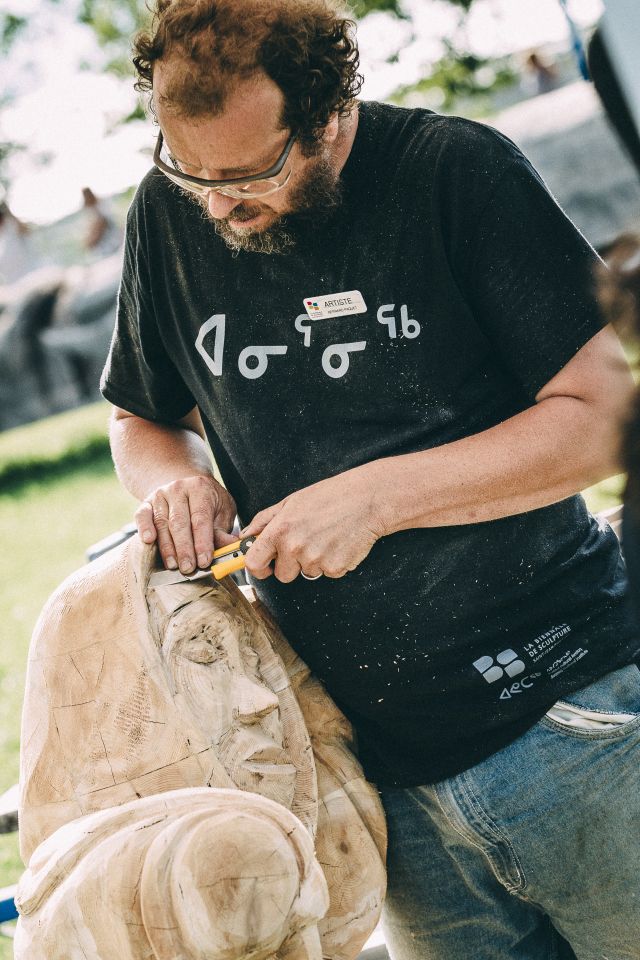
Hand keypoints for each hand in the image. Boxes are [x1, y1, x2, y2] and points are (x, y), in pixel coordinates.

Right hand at [135, 475, 236, 573]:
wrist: (186, 485)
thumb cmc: (208, 503)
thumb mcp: (222, 511)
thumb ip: (222, 530)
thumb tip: (231, 546)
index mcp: (201, 489)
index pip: (201, 519)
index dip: (202, 542)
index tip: (204, 561)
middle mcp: (179, 489)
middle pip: (180, 522)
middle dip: (184, 548)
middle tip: (188, 568)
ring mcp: (161, 495)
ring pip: (162, 523)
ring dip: (167, 547)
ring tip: (173, 565)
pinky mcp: (147, 502)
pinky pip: (142, 516)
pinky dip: (144, 528)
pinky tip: (148, 541)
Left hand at [242, 465, 385, 582]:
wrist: (366, 499)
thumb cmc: (329, 496)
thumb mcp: (290, 502)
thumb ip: (263, 521)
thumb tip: (245, 536)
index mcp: (280, 531)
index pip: (253, 564)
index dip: (258, 567)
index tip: (265, 565)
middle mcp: (295, 548)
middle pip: (283, 575)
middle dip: (291, 565)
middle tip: (306, 542)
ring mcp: (316, 560)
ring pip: (307, 573)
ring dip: (314, 561)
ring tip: (326, 537)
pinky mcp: (336, 568)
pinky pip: (327, 573)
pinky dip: (332, 562)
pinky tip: (339, 543)